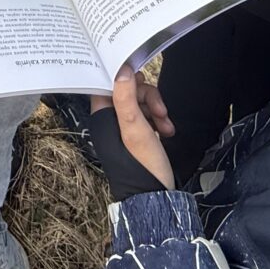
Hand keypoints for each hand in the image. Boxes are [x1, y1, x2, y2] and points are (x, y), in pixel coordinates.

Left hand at [91, 65, 175, 190]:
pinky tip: (166, 131)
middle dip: (148, 98)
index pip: (107, 86)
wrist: (155, 197)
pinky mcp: (135, 136)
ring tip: (166, 125)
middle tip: (161, 111)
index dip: (124, 80)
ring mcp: (122, 130)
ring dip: (156, 109)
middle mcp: (109, 123)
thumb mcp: (135, 128)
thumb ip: (125, 98)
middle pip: (127, 92)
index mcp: (103, 119)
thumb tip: (121, 71)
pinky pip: (146, 116)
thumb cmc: (142, 166)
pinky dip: (158, 120)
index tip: (141, 81)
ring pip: (139, 103)